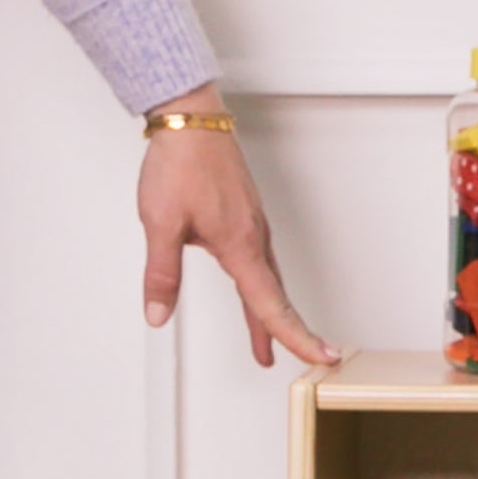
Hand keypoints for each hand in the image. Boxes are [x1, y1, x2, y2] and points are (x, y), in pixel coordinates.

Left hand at [138, 88, 336, 369]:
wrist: (191, 120)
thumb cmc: (181, 162)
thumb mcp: (161, 223)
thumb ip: (161, 273)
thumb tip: (158, 313)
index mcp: (239, 245)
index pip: (270, 305)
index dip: (295, 337)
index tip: (320, 358)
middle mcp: (253, 237)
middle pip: (276, 297)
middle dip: (291, 332)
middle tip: (311, 359)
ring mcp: (253, 225)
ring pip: (269, 279)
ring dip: (272, 312)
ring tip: (267, 341)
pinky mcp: (246, 215)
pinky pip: (261, 260)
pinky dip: (263, 285)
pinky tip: (253, 289)